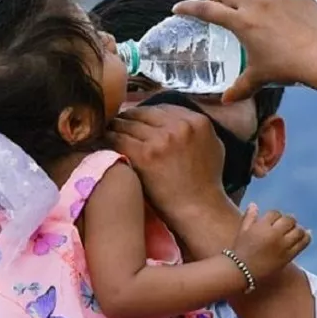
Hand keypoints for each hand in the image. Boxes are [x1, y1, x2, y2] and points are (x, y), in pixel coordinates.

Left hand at [109, 104, 229, 224]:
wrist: (198, 210)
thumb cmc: (206, 183)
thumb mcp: (212, 146)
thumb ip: (195, 129)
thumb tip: (176, 119)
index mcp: (197, 121)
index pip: (162, 108)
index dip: (146, 114)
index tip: (136, 120)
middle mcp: (180, 126)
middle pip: (143, 113)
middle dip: (128, 118)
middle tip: (116, 125)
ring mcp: (162, 139)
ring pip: (127, 123)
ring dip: (115, 127)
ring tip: (107, 133)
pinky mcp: (145, 154)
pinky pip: (118, 139)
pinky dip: (109, 140)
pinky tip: (104, 144)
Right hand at [172, 0, 316, 102]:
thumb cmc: (289, 69)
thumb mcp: (260, 79)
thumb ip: (241, 87)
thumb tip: (227, 100)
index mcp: (242, 21)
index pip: (207, 9)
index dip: (190, 8)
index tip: (178, 8)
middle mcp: (259, 4)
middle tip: (215, 5)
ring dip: (249, 1)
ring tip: (253, 18)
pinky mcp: (302, 0)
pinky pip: (285, 1)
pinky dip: (279, 11)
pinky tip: (287, 27)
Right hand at [231, 204, 311, 282]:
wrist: (243, 272)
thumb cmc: (240, 251)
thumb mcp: (242, 231)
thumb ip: (249, 217)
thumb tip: (254, 204)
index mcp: (262, 226)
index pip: (275, 214)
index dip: (275, 216)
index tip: (274, 221)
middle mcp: (274, 234)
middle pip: (289, 220)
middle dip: (288, 221)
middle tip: (286, 225)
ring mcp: (283, 246)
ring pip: (298, 230)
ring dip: (298, 228)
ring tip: (294, 230)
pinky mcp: (289, 256)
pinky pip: (303, 243)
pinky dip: (306, 237)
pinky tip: (306, 234)